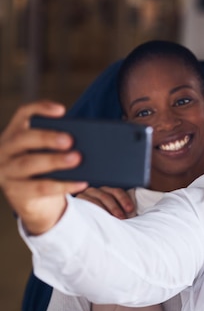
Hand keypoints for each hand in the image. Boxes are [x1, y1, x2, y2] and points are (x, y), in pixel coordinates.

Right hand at [0, 101, 87, 233]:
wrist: (33, 201)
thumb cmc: (45, 169)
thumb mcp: (48, 153)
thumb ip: (59, 144)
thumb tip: (87, 140)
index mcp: (15, 134)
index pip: (23, 114)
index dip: (40, 109)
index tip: (61, 110)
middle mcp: (5, 150)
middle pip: (23, 139)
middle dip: (46, 137)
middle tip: (69, 140)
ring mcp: (7, 172)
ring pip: (28, 164)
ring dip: (54, 160)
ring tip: (77, 158)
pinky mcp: (15, 192)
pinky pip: (40, 188)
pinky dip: (63, 185)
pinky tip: (82, 182)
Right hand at [76, 186, 135, 218]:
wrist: (79, 226)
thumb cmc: (101, 219)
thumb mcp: (111, 214)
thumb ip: (120, 212)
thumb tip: (133, 214)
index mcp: (106, 192)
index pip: (117, 192)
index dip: (124, 199)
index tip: (130, 209)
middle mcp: (96, 191)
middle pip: (107, 195)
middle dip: (115, 207)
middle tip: (121, 218)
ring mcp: (85, 195)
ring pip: (96, 199)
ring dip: (104, 210)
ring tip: (109, 219)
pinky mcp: (76, 201)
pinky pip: (85, 203)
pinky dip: (91, 209)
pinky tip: (96, 216)